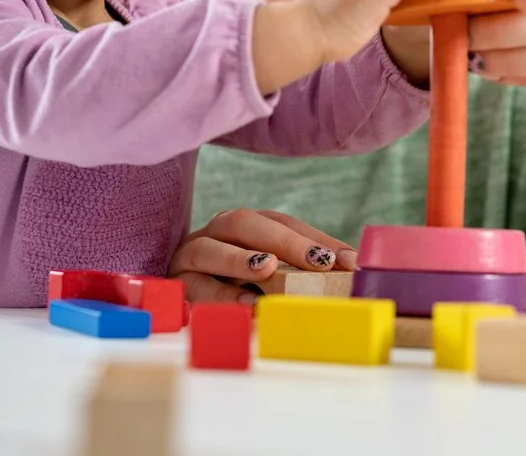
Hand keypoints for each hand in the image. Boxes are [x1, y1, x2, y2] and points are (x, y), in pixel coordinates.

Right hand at [167, 209, 355, 302]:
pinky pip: (195, 286)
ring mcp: (191, 255)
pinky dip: (221, 294)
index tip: (347, 262)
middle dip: (284, 241)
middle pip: (245, 223)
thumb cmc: (233, 283)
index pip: (281, 222)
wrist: (173, 295)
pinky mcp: (177, 282)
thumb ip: (302, 268)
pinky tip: (247, 303)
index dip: (314, 239)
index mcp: (243, 224)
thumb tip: (351, 268)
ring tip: (268, 269)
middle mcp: (216, 232)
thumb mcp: (270, 274)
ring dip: (240, 259)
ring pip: (210, 248)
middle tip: (317, 262)